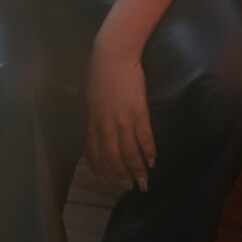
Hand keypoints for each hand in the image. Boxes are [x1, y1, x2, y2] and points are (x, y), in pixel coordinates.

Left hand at [84, 35, 156, 195]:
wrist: (114, 54)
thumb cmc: (98, 70)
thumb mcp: (87, 95)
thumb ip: (91, 113)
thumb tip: (94, 124)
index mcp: (90, 121)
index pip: (93, 152)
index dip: (99, 168)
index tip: (105, 178)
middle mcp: (104, 126)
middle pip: (112, 158)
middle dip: (120, 175)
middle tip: (128, 186)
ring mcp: (122, 121)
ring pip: (129, 153)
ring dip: (137, 170)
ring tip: (143, 182)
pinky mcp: (139, 113)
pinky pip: (145, 139)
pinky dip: (150, 152)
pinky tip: (154, 161)